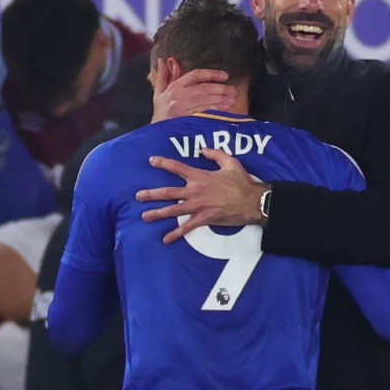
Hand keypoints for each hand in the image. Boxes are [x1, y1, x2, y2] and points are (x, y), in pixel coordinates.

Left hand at [136, 148, 266, 243]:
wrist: (252, 201)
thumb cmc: (242, 182)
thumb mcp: (230, 162)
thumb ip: (215, 154)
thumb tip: (202, 150)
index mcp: (200, 176)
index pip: (177, 167)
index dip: (163, 163)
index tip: (151, 161)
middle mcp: (195, 191)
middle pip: (168, 192)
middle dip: (152, 194)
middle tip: (138, 195)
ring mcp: (198, 206)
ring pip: (173, 210)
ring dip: (158, 213)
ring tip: (144, 216)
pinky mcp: (204, 219)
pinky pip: (187, 227)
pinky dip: (176, 234)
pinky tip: (165, 239)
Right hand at [151, 59, 235, 122]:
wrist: (157, 131)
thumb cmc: (160, 110)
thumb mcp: (159, 91)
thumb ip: (164, 75)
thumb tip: (165, 60)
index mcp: (174, 86)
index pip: (195, 75)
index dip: (211, 74)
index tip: (225, 75)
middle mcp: (179, 95)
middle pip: (204, 88)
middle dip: (220, 88)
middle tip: (233, 89)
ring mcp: (183, 108)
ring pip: (206, 101)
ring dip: (221, 99)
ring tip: (232, 98)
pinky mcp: (188, 119)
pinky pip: (205, 113)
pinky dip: (216, 110)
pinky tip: (225, 108)